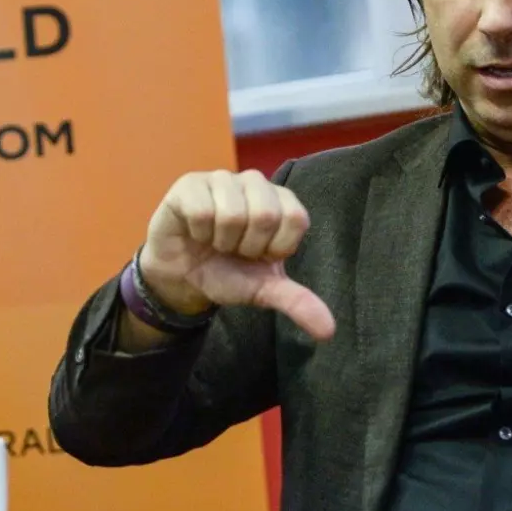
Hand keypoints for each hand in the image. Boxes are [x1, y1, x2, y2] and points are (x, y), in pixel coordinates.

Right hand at [139, 169, 334, 340]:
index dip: (274, 247)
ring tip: (215, 241)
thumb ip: (298, 303)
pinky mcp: (191, 184)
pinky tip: (196, 232)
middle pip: (265, 214)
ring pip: (232, 213)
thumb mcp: (265, 290)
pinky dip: (198, 232)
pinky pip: (201, 211)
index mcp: (283, 202)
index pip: (295, 219)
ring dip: (221, 241)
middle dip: (246, 246)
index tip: (259, 255)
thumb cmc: (228, 273)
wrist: (182, 277)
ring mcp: (223, 179)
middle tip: (234, 249)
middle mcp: (257, 183)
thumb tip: (328, 331)